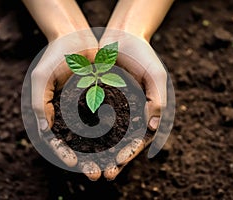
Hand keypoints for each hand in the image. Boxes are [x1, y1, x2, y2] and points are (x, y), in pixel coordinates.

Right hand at [31, 30, 102, 179]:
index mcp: (51, 114)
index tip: (73, 163)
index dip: (62, 153)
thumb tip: (44, 131)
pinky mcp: (102, 102)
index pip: (55, 141)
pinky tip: (122, 146)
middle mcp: (69, 116)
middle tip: (95, 174)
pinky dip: (114, 135)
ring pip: (94, 138)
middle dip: (85, 161)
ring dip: (101, 155)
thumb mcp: (42, 78)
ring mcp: (85, 111)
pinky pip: (109, 122)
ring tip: (111, 167)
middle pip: (76, 145)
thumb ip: (40, 104)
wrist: (76, 38)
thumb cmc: (55, 56)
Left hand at [99, 30, 166, 179]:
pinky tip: (75, 144)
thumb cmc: (143, 55)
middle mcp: (128, 115)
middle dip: (111, 161)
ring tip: (87, 168)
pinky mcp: (97, 100)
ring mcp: (112, 109)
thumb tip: (153, 128)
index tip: (119, 163)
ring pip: (103, 136)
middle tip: (101, 175)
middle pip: (120, 144)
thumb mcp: (155, 76)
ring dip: (97, 153)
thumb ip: (157, 101)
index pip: (138, 140)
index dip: (130, 153)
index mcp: (145, 113)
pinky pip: (90, 119)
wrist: (122, 37)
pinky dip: (84, 133)